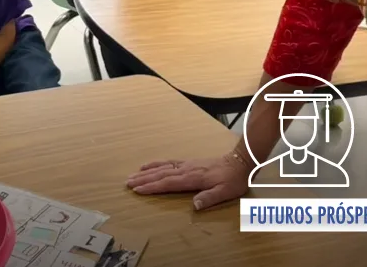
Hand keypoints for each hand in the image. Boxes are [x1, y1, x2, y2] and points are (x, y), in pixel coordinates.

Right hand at [125, 152, 249, 209]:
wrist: (238, 161)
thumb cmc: (232, 179)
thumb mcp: (225, 192)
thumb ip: (209, 198)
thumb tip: (194, 205)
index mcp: (192, 178)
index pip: (168, 183)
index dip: (152, 187)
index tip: (138, 190)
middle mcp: (185, 170)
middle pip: (160, 175)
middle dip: (143, 179)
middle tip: (128, 183)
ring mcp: (185, 165)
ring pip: (161, 168)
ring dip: (146, 172)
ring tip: (132, 175)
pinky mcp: (187, 163)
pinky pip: (167, 162)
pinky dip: (155, 164)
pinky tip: (147, 166)